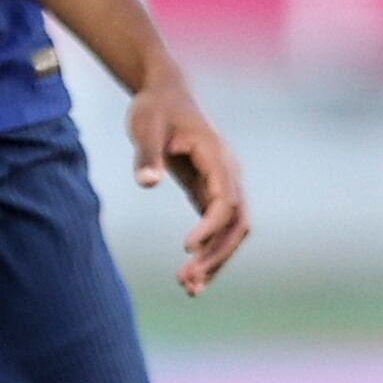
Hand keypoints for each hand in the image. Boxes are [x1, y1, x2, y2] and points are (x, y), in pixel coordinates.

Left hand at [128, 66, 249, 295]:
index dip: (209, 227)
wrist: (165, 93)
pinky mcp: (212, 194)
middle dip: (216, 254)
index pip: (225, 200)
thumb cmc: (154, 108)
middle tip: (187, 281)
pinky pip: (220, 230)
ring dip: (216, 260)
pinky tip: (192, 278)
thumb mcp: (145, 126)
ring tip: (189, 289)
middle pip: (237, 223)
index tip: (187, 248)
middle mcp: (229, 173)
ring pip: (233, 231)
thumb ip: (147, 155)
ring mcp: (225, 185)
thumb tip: (147, 183)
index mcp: (217, 156)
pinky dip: (210, 253)